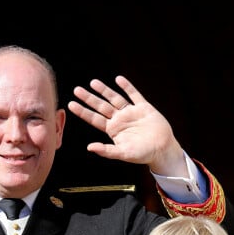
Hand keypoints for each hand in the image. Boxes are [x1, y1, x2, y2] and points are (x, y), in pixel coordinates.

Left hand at [68, 76, 186, 176]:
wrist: (162, 150)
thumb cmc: (142, 154)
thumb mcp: (123, 153)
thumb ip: (106, 151)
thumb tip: (89, 147)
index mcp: (112, 130)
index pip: (94, 119)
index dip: (82, 111)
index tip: (71, 104)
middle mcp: (119, 120)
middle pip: (101, 106)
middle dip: (89, 98)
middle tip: (76, 90)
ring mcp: (131, 112)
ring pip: (115, 98)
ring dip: (104, 90)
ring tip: (93, 82)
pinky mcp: (144, 108)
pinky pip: (134, 95)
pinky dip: (127, 87)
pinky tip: (118, 79)